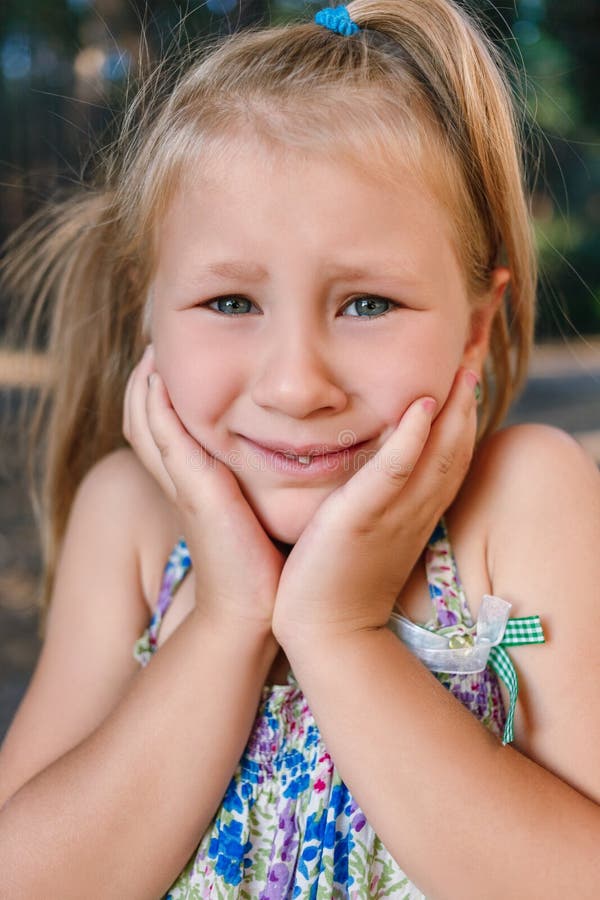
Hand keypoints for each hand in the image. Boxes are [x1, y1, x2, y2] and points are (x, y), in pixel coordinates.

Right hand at [122, 345, 285, 633]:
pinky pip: (163, 436)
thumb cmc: (266, 556)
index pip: (164, 422)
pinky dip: (155, 405)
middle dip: (145, 375)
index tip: (173, 352)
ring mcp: (182, 481)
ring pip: (144, 419)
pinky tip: (159, 375)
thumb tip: (294, 442)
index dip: (159, 387)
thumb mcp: (258, 504)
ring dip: (144, 381)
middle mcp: (181, 476)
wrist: (257, 605)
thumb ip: (262, 473)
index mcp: (194, 478)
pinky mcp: (192, 488)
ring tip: (153, 345)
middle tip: (154, 336)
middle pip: (142, 414)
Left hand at [271, 367, 478, 644]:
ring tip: (464, 368)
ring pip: (438, 457)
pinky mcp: (362, 520)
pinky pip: (394, 473)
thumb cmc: (339, 579)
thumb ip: (380, 500)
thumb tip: (379, 470)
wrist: (323, 630)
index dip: (464, 417)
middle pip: (456, 449)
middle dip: (468, 402)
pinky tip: (421, 405)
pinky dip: (412, 439)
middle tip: (475, 356)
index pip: (451, 457)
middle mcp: (415, 510)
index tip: (467, 377)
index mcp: (416, 512)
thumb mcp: (369, 533)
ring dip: (453, 411)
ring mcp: (393, 515)